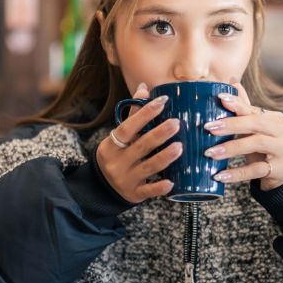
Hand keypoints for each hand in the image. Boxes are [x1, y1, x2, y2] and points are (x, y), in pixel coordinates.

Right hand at [96, 82, 182, 202]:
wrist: (102, 188)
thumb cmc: (116, 155)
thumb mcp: (118, 136)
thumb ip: (132, 114)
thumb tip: (144, 88)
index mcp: (112, 144)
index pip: (128, 127)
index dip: (144, 113)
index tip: (162, 101)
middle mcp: (117, 162)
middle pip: (140, 146)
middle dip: (159, 134)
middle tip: (177, 123)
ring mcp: (126, 179)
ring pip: (148, 167)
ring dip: (165, 157)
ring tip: (180, 147)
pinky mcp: (134, 194)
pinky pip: (148, 191)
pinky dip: (160, 187)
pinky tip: (172, 182)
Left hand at [202, 83, 282, 190]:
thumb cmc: (266, 148)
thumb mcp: (256, 129)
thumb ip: (245, 107)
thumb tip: (232, 80)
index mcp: (276, 119)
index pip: (254, 110)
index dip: (237, 104)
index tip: (219, 99)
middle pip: (256, 123)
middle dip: (231, 124)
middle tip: (208, 128)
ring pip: (256, 144)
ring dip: (231, 148)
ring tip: (210, 153)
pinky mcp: (281, 169)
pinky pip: (256, 170)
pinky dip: (237, 173)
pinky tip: (220, 175)